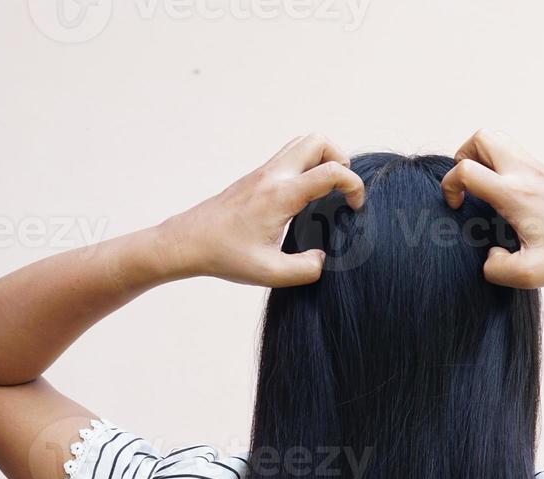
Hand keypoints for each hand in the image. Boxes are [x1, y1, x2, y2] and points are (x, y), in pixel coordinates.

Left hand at [161, 133, 365, 286]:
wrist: (187, 242)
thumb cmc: (224, 255)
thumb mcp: (270, 273)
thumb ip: (306, 269)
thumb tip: (323, 260)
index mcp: (280, 195)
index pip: (331, 171)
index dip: (354, 185)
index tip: (355, 207)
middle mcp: (273, 176)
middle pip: (318, 141)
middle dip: (341, 159)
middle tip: (342, 189)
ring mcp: (263, 173)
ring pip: (303, 142)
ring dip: (323, 158)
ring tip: (327, 190)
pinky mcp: (256, 177)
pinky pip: (290, 156)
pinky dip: (307, 166)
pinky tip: (305, 197)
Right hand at [440, 130, 543, 287]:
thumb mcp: (530, 275)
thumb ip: (496, 270)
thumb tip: (490, 256)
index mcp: (515, 194)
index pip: (466, 169)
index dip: (449, 185)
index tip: (455, 206)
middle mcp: (525, 174)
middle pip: (482, 137)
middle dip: (463, 156)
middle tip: (466, 184)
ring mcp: (539, 169)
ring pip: (500, 140)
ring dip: (482, 157)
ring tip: (483, 187)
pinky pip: (516, 155)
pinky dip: (502, 166)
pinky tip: (508, 200)